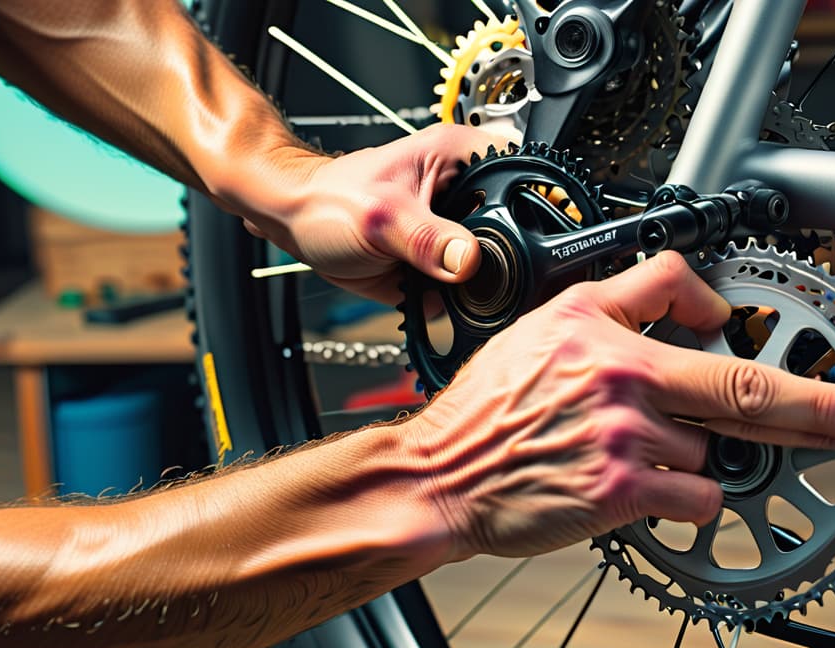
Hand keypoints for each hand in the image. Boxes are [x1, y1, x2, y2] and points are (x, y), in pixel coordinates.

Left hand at [233, 124, 503, 303]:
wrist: (297, 224)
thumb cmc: (329, 199)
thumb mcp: (381, 217)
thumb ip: (428, 240)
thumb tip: (469, 262)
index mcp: (463, 158)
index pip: (526, 179)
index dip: (537, 211)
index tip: (529, 245)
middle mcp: (469, 192)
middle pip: (521, 230)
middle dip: (505, 261)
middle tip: (469, 276)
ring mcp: (460, 230)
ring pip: (499, 266)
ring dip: (481, 288)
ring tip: (442, 285)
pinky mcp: (447, 262)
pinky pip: (470, 290)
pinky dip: (458, 303)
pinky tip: (434, 298)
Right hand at [406, 251, 834, 559]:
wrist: (441, 474)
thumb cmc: (487, 411)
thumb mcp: (538, 328)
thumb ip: (614, 307)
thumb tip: (688, 306)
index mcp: (596, 325)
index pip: (680, 286)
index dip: (723, 307)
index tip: (751, 329)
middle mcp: (618, 372)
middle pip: (744, 382)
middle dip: (818, 401)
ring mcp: (625, 433)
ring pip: (711, 450)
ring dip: (693, 460)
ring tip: (631, 458)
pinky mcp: (624, 489)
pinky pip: (697, 497)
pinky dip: (689, 502)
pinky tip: (644, 493)